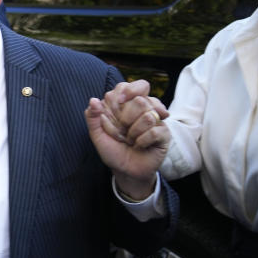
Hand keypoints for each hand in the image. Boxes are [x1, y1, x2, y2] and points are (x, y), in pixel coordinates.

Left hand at [85, 80, 169, 198]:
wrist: (125, 171)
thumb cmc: (113, 150)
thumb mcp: (98, 135)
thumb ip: (92, 117)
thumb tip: (93, 100)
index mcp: (126, 104)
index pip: (129, 86)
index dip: (126, 92)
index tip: (119, 103)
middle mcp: (143, 109)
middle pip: (141, 100)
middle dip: (127, 119)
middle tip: (123, 131)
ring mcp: (155, 120)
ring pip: (149, 115)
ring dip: (134, 132)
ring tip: (131, 140)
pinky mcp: (164, 133)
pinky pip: (155, 131)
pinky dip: (142, 141)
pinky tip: (140, 145)